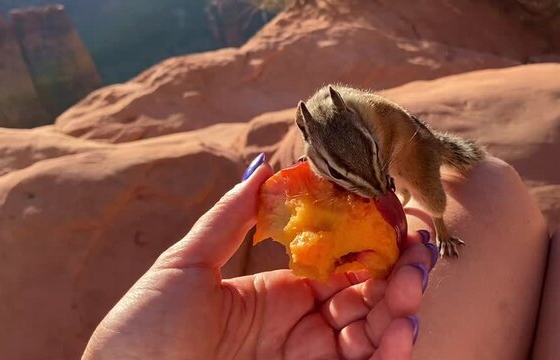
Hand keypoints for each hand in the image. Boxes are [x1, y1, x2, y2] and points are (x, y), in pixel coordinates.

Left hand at [83, 158, 436, 359]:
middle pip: (366, 297)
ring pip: (374, 335)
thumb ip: (229, 219)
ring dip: (400, 310)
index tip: (394, 217)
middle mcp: (301, 329)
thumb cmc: (143, 333)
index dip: (370, 242)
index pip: (339, 263)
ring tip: (409, 287)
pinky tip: (399, 328)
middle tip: (417, 251)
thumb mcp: (185, 267)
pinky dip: (389, 353)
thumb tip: (261, 165)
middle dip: (398, 273)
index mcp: (276, 295)